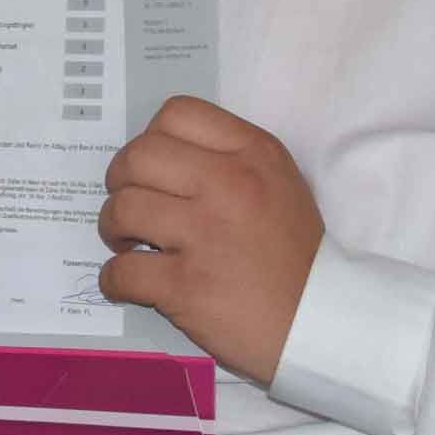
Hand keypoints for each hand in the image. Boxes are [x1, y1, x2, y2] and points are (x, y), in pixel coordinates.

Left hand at [97, 97, 324, 385]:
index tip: (153, 168)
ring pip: (123, 209)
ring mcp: (205, 235)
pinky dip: (113, 279)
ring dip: (114, 228)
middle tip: (131, 205)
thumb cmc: (296, 255)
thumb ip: (232, 160)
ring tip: (129, 244)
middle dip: (120, 180)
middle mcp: (228, 185)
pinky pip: (122, 271)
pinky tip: (126, 283)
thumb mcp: (281, 183)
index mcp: (253, 154)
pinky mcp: (187, 285)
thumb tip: (168, 158)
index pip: (178, 113)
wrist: (321, 322)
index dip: (151, 137)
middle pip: (139, 156)